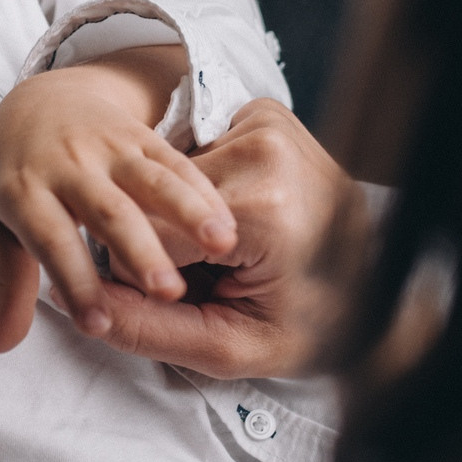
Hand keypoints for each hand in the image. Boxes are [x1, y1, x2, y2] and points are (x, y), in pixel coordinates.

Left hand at [0, 46, 237, 352]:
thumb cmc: (18, 178)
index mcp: (25, 192)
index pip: (51, 242)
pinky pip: (177, 161)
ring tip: (222, 246)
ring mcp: (108, 147)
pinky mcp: (140, 136)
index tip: (98, 325)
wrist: (41, 101)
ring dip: (188, 211)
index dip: (74, 283)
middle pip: (107, 211)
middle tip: (169, 294)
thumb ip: (9, 290)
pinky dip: (204, 190)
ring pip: (152, 180)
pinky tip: (229, 222)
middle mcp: (68, 165)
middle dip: (139, 251)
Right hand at [89, 99, 367, 379]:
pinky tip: (237, 221)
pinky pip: (199, 156)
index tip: (185, 301)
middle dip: (167, 248)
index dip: (149, 281)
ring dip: (182, 220)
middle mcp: (263, 146)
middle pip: (157, 201)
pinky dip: (203, 193)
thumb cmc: (315, 325)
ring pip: (171, 178)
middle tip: (215, 279)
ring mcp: (266, 121)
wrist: (379, 287)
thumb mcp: (235, 348)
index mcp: (261, 206)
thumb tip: (82, 304)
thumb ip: (153, 330)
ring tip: (231, 253)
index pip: (148, 238)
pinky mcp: (264, 113)